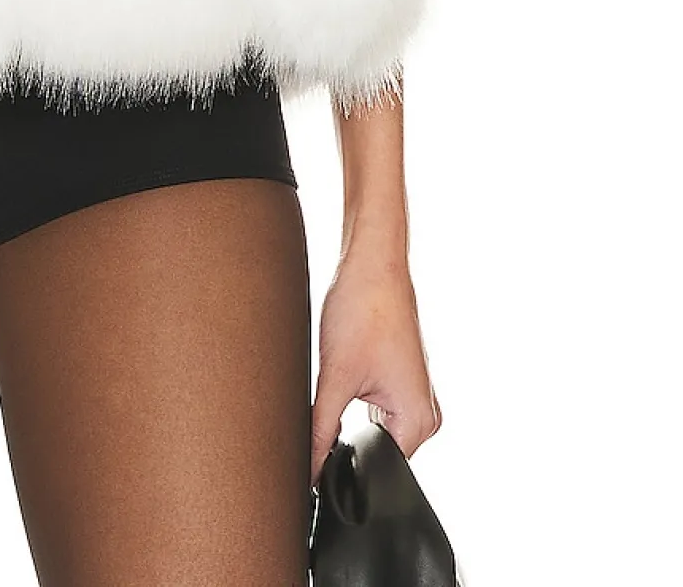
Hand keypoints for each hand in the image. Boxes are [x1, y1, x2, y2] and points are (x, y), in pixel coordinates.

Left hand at [309, 240, 441, 486]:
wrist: (373, 262)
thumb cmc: (363, 310)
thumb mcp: (336, 377)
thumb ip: (321, 431)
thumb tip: (308, 472)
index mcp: (418, 423)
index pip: (378, 469)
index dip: (342, 466)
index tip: (316, 452)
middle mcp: (425, 415)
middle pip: (375, 451)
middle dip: (344, 441)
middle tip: (323, 406)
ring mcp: (414, 398)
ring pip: (372, 429)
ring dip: (348, 417)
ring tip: (339, 379)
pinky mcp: (401, 382)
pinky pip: (377, 410)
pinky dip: (354, 400)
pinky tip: (344, 373)